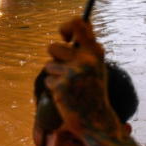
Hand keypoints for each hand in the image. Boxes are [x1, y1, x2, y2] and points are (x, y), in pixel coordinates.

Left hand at [43, 18, 119, 134]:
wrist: (96, 121)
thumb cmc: (93, 91)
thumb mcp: (95, 66)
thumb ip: (85, 49)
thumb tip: (71, 28)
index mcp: (95, 52)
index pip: (78, 24)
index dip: (66, 27)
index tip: (64, 36)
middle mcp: (85, 60)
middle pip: (53, 47)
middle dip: (54, 58)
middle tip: (65, 71)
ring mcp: (72, 74)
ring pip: (49, 65)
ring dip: (55, 74)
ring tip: (69, 86)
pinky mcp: (61, 87)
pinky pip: (48, 79)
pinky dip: (54, 88)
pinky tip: (66, 96)